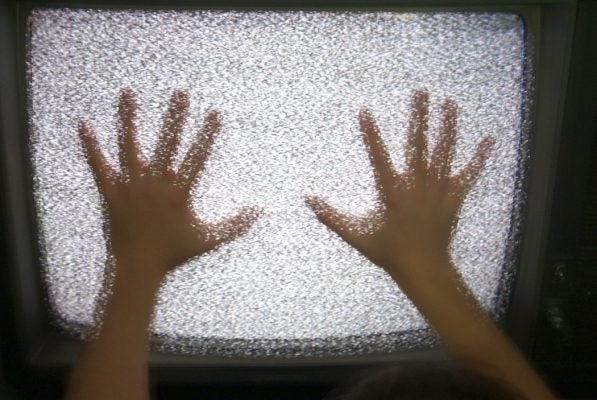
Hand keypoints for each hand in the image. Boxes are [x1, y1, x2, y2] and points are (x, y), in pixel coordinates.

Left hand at [78, 89, 257, 279]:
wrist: (137, 268)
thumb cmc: (174, 253)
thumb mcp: (209, 240)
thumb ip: (235, 225)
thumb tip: (258, 211)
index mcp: (179, 192)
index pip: (197, 156)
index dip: (207, 134)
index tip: (214, 113)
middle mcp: (155, 183)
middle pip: (167, 143)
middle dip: (175, 116)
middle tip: (180, 93)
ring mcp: (130, 186)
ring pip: (129, 146)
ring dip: (129, 119)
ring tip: (128, 93)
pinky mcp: (110, 192)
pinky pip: (99, 165)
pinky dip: (91, 146)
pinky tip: (84, 125)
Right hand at [307, 89, 494, 280]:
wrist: (423, 269)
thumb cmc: (388, 252)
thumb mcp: (356, 235)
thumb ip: (331, 217)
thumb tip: (309, 201)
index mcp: (392, 192)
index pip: (378, 156)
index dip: (370, 133)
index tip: (365, 112)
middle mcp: (417, 185)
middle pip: (418, 144)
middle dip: (419, 116)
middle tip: (420, 92)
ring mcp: (438, 190)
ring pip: (444, 152)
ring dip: (446, 127)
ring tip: (449, 103)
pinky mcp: (454, 198)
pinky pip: (468, 174)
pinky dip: (478, 157)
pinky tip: (487, 140)